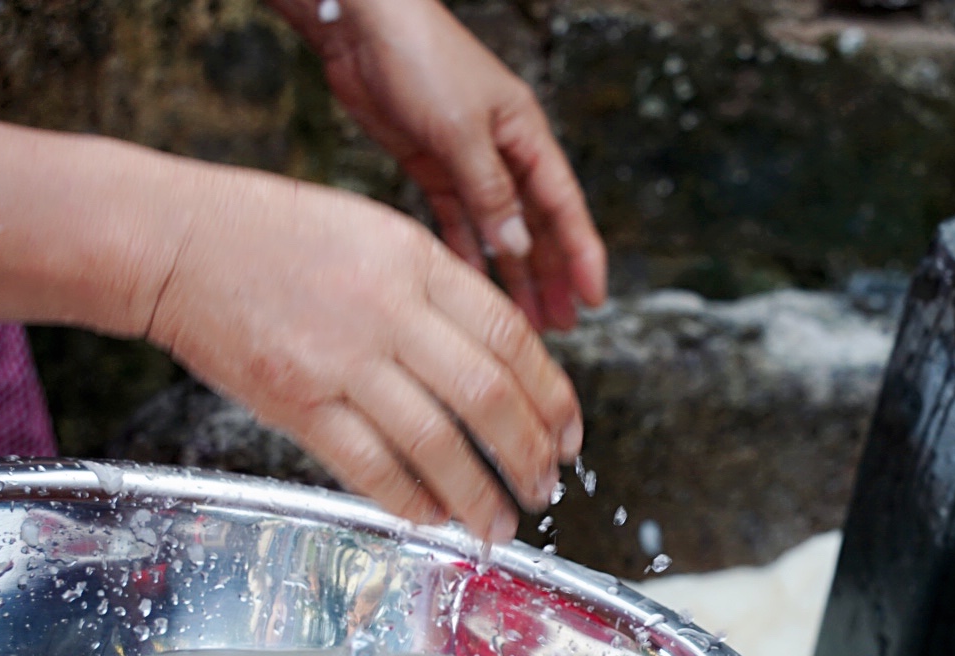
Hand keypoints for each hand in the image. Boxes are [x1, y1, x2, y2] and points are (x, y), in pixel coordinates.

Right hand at [146, 163, 581, 540]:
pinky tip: (434, 518)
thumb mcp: (378, 235)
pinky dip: (410, 501)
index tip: (571, 434)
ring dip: (479, 494)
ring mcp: (340, 359)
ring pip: (436, 443)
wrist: (173, 242)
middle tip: (547, 487)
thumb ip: (441, 292)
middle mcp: (386, 311)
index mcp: (416, 263)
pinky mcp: (295, 401)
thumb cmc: (273, 235)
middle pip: (487, 397)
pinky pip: (369, 465)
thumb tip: (503, 360)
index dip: (553, 396)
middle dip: (529, 453)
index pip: (511, 339)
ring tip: (501, 523)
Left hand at [271, 0, 605, 330]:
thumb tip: (518, 244)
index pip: (565, 206)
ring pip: (499, 231)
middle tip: (559, 326)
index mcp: (526, 135)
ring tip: (521, 318)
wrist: (359, 24)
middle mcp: (504, 152)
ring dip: (511, 274)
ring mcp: (468, 161)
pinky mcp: (432, 165)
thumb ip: (490, 190)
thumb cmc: (420, 54)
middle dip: (550, 277)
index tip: (594, 296)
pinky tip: (472, 285)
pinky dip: (465, 253)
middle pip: (537, 226)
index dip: (581, 254)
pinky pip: (457, 221)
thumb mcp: (461, 129)